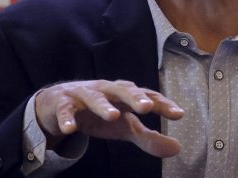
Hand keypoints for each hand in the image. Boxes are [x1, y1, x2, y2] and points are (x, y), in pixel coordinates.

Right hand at [34, 79, 183, 156]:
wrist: (59, 104)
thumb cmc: (100, 114)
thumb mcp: (125, 127)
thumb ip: (149, 137)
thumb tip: (178, 148)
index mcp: (125, 95)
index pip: (148, 96)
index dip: (163, 104)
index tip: (179, 114)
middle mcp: (107, 90)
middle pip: (123, 90)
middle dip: (135, 97)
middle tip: (147, 107)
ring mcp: (84, 94)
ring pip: (95, 97)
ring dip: (104, 105)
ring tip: (113, 116)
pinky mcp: (62, 103)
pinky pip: (65, 110)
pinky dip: (67, 119)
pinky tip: (70, 130)